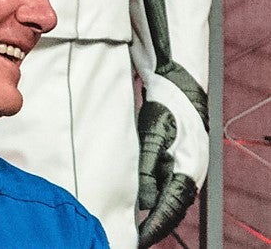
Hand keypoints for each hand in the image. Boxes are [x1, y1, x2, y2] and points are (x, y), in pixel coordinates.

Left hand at [136, 72, 205, 248]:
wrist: (179, 86)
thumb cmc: (166, 107)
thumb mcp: (153, 135)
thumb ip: (148, 168)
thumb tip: (145, 202)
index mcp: (187, 171)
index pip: (170, 209)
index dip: (154, 228)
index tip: (138, 239)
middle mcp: (188, 174)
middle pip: (170, 207)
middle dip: (153, 224)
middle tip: (131, 235)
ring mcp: (183, 167)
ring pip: (168, 197)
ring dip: (152, 210)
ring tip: (132, 223)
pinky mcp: (176, 160)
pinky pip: (165, 184)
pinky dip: (153, 194)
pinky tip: (139, 199)